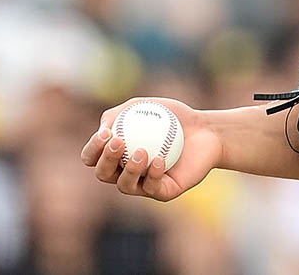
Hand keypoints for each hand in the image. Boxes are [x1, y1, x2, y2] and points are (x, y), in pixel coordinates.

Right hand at [81, 97, 222, 201]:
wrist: (205, 130)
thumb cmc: (172, 116)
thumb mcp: (143, 106)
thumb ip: (118, 113)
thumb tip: (103, 129)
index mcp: (116, 154)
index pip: (93, 157)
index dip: (93, 148)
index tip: (105, 133)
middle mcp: (125, 172)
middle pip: (103, 173)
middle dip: (105, 160)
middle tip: (118, 142)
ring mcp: (143, 184)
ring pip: (125, 185)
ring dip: (129, 170)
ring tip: (141, 152)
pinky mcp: (163, 192)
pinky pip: (152, 188)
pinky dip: (154, 174)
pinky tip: (160, 160)